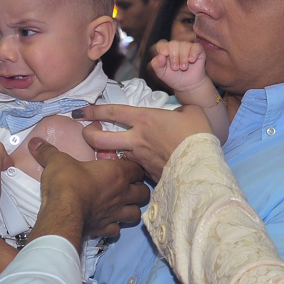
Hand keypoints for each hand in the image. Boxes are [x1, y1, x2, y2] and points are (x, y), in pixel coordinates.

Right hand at [28, 138, 148, 242]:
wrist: (62, 212)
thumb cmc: (66, 182)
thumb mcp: (57, 161)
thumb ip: (49, 151)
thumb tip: (35, 141)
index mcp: (117, 173)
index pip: (137, 169)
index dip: (133, 167)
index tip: (125, 167)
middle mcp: (121, 193)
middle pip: (143, 193)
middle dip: (138, 190)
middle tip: (127, 188)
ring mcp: (115, 213)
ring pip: (135, 213)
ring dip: (131, 210)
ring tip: (122, 207)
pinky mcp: (105, 228)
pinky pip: (117, 229)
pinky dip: (114, 226)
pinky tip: (106, 223)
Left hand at [77, 104, 211, 182]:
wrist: (202, 165)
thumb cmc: (197, 135)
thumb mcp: (190, 113)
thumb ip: (178, 111)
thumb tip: (177, 114)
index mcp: (145, 119)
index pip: (113, 112)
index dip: (94, 110)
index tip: (80, 111)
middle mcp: (137, 139)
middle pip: (101, 139)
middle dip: (88, 135)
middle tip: (85, 133)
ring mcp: (140, 158)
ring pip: (118, 155)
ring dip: (116, 152)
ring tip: (123, 150)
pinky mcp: (148, 173)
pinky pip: (138, 167)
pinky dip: (139, 165)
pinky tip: (150, 163)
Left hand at [150, 40, 207, 93]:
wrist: (187, 85)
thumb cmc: (173, 77)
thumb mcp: (161, 73)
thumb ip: (156, 64)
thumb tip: (160, 56)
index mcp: (166, 50)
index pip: (162, 44)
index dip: (163, 47)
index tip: (164, 54)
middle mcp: (176, 47)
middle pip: (173, 44)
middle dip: (174, 56)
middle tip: (175, 68)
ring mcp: (187, 47)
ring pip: (184, 45)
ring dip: (183, 57)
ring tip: (183, 68)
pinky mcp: (198, 50)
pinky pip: (196, 47)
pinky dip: (193, 53)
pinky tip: (191, 60)